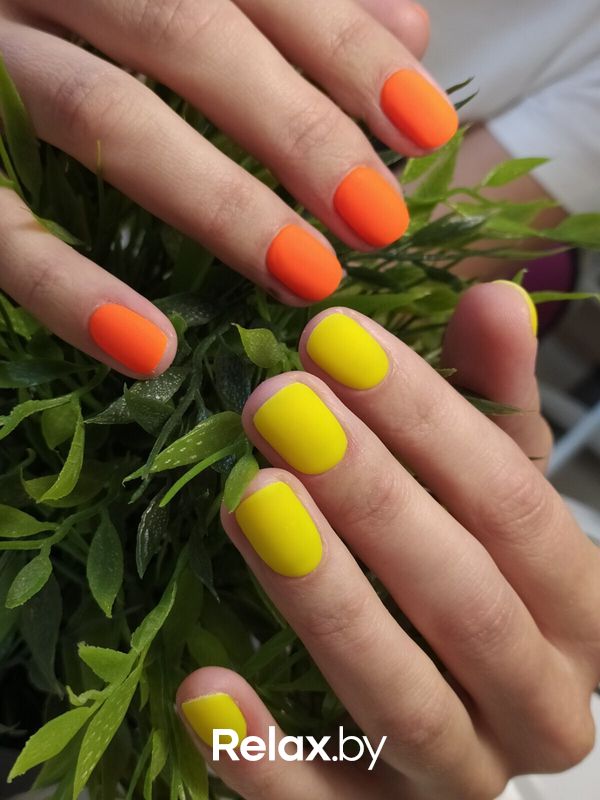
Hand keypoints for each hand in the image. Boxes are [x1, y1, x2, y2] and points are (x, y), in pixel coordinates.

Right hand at [0, 0, 445, 376]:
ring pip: (100, 113)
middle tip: (379, 220)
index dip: (349, 49)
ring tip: (308, 275)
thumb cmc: (87, 17)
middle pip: (185, 31)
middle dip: (297, 129)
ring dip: (217, 201)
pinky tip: (153, 350)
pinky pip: (2, 233)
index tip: (428, 129)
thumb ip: (297, 6)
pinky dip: (70, 290)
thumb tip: (408, 27)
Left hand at [177, 283, 599, 799]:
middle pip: (464, 600)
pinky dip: (265, 761)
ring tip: (251, 499)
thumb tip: (496, 296)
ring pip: (402, 699)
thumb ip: (494, 398)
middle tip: (279, 404)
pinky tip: (203, 684)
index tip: (334, 339)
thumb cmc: (480, 565)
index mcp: (582, 610)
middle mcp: (542, 706)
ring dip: (325, 598)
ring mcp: (463, 775)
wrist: (472, 696)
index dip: (429, 418)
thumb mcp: (496, 479)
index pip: (517, 507)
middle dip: (371, 495)